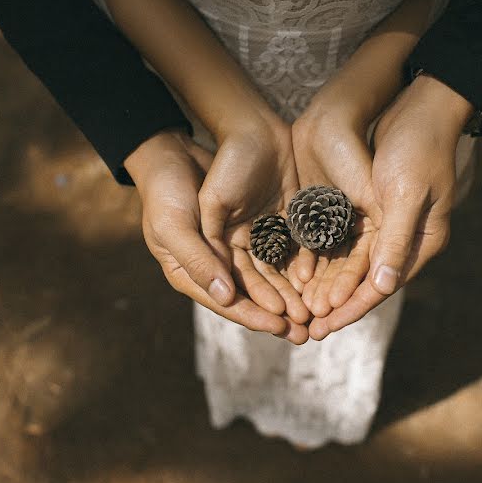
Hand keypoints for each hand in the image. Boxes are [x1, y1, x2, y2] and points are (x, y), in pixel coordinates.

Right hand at [126, 129, 302, 340]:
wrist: (173, 151)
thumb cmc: (165, 190)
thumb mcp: (174, 226)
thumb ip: (198, 260)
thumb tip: (225, 296)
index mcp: (193, 272)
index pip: (227, 301)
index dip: (254, 315)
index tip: (279, 327)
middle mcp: (218, 264)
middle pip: (253, 295)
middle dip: (279, 312)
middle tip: (306, 331)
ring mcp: (238, 246)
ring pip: (270, 274)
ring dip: (291, 292)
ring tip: (315, 309)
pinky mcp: (254, 226)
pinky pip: (279, 247)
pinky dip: (296, 261)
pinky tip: (316, 273)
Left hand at [309, 75, 473, 339]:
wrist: (420, 105)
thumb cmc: (418, 146)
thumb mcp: (404, 193)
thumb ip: (394, 240)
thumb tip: (383, 286)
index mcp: (421, 241)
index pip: (381, 286)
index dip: (350, 308)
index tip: (323, 327)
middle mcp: (406, 238)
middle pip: (366, 283)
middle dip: (336, 305)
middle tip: (306, 328)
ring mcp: (389, 224)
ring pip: (354, 266)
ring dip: (329, 286)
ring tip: (302, 307)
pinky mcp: (372, 208)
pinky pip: (346, 242)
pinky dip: (326, 258)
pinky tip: (304, 271)